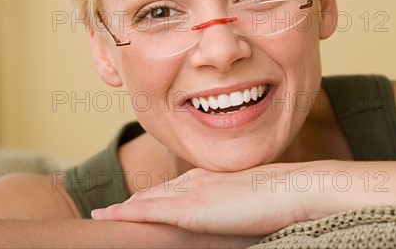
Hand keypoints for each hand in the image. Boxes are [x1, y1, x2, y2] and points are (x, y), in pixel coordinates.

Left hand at [92, 164, 311, 235]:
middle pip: (154, 192)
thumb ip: (236, 206)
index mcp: (209, 178)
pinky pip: (148, 211)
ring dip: (123, 208)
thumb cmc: (282, 198)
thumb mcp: (252, 201)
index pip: (172, 188)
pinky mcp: (190, 209)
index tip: (135, 203)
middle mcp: (195, 181)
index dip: (151, 196)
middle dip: (131, 202)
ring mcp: (191, 193)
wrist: (293, 190)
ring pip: (146, 200)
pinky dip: (127, 214)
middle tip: (108, 211)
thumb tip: (236, 215)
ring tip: (102, 215)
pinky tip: (109, 217)